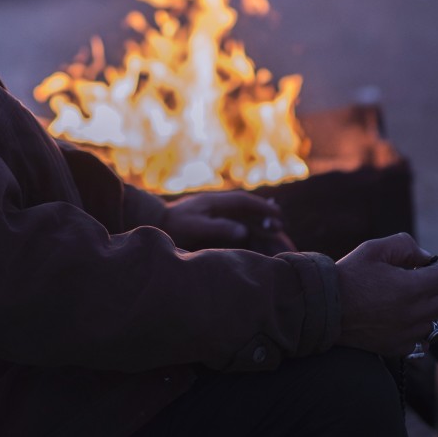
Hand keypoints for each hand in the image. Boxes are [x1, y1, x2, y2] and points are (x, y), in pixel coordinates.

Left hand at [163, 190, 286, 249]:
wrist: (155, 222)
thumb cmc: (173, 225)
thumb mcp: (195, 227)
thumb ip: (219, 227)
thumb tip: (243, 231)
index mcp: (215, 202)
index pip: (244, 202)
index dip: (263, 209)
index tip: (278, 216)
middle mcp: (218, 204)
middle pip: (248, 209)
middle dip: (266, 216)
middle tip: (282, 224)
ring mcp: (215, 211)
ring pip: (243, 216)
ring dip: (259, 222)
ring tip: (276, 231)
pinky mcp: (211, 220)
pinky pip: (235, 222)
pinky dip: (249, 228)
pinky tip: (256, 234)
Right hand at [335, 233, 437, 356]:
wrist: (324, 309)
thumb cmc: (349, 276)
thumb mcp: (374, 249)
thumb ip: (405, 245)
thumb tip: (426, 258)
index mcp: (409, 288)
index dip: (435, 268)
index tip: (420, 267)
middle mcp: (412, 314)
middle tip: (419, 283)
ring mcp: (406, 334)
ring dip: (430, 310)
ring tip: (409, 302)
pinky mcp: (397, 348)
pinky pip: (423, 342)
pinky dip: (418, 331)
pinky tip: (403, 320)